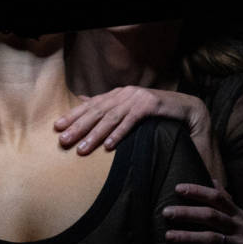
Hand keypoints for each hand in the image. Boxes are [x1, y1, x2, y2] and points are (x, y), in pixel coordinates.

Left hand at [54, 87, 211, 157]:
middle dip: (78, 127)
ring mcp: (137, 99)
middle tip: (63, 140)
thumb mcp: (127, 106)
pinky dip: (119, 134)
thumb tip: (83, 99)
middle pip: (97, 112)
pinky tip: (108, 146)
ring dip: (95, 135)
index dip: (73, 116)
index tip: (57, 128)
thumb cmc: (154, 110)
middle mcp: (124, 94)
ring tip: (82, 150)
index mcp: (117, 94)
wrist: (185, 109)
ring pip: (111, 119)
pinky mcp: (150, 106)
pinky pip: (131, 122)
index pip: (90, 105)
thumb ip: (106, 103)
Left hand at [163, 180, 242, 243]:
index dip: (197, 191)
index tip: (178, 189)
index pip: (217, 197)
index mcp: (240, 214)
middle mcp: (242, 227)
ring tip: (169, 236)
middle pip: (211, 216)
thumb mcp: (242, 220)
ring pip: (212, 238)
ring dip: (188, 236)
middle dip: (187, 213)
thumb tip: (212, 179)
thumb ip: (227, 202)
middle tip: (166, 212)